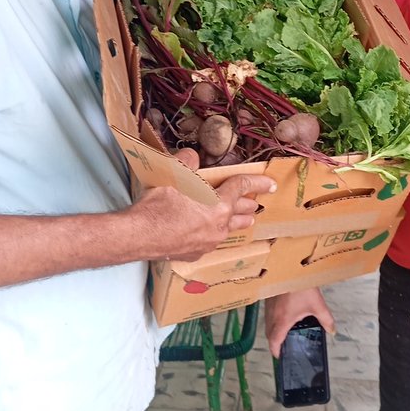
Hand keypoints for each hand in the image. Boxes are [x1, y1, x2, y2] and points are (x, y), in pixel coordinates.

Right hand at [130, 174, 276, 261]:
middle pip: (242, 213)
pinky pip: (212, 242)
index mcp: (219, 205)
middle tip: (256, 201)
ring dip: (239, 222)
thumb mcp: (173, 175)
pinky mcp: (195, 254)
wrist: (138, 236)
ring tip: (246, 219)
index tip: (270, 184)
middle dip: (250, 205)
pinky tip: (213, 233)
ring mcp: (208, 243)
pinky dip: (217, 234)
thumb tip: (191, 156)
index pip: (242, 188)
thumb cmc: (158, 206)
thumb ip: (187, 162)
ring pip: (231, 230)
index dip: (257, 183)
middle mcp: (219, 226)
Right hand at [264, 288, 334, 357]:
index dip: (276, 351)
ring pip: (267, 323)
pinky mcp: (269, 297)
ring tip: (282, 332)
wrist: (290, 268)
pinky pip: (268, 313)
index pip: (274, 341)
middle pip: (269, 334)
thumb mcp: (318, 305)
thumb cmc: (302, 287)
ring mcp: (269, 306)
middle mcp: (273, 315)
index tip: (279, 357)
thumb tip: (332, 330)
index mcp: (283, 320)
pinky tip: (281, 314)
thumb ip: (326, 320)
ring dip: (272, 330)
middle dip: (274, 342)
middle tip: (281, 346)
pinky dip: (272, 319)